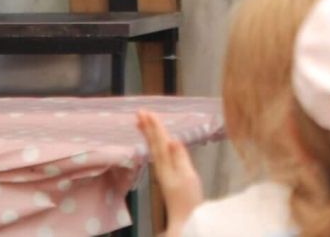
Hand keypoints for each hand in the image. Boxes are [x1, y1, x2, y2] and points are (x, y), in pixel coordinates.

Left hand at [138, 109, 202, 231]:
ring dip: (150, 134)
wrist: (186, 218)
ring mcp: (164, 171)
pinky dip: (156, 144)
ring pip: (155, 148)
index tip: (148, 112)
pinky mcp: (168, 175)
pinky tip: (157, 142)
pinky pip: (159, 154)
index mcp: (166, 165)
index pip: (159, 141)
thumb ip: (180, 158)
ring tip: (143, 122)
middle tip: (140, 112)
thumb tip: (173, 140)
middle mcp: (162, 167)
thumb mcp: (188, 177)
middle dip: (148, 127)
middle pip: (154, 143)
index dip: (154, 126)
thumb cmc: (188, 199)